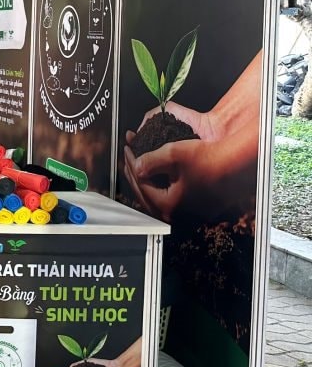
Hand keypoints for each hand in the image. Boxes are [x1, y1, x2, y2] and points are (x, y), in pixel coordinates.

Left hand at [122, 102, 223, 220]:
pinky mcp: (198, 209)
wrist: (238, 163)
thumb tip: (135, 166)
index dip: (131, 165)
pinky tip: (160, 175)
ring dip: (147, 181)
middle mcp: (178, 214)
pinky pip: (172, 199)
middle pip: (147, 195)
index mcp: (169, 206)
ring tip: (140, 165)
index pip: (141, 185)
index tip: (128, 151)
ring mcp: (189, 214)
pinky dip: (162, 186)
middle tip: (129, 159)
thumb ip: (148, 161)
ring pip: (158, 199)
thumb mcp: (172, 154)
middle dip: (136, 175)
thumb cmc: (210, 159)